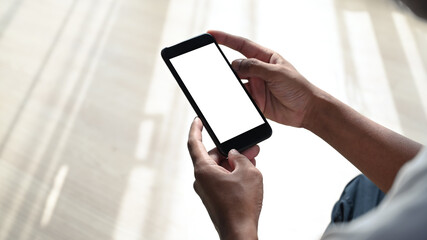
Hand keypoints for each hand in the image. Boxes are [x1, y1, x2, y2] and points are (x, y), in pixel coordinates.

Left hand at [188, 118, 262, 239]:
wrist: (240, 232)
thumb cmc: (242, 205)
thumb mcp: (248, 172)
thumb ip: (241, 157)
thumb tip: (235, 155)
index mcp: (203, 169)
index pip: (194, 142)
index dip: (196, 128)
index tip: (198, 119)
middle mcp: (201, 179)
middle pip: (212, 156)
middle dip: (230, 148)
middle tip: (247, 144)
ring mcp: (207, 189)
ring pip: (219, 168)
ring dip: (234, 162)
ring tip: (252, 158)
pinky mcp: (214, 197)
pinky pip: (221, 178)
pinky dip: (232, 173)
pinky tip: (247, 172)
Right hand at [208, 30, 317, 127]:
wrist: (307, 111)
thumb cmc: (298, 87)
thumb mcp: (277, 73)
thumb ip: (255, 67)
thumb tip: (235, 65)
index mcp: (265, 58)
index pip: (242, 45)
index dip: (226, 38)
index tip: (211, 34)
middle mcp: (258, 70)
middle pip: (236, 66)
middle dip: (227, 68)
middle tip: (216, 70)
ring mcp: (256, 86)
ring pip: (236, 83)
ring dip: (231, 86)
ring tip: (228, 88)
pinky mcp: (255, 101)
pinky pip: (240, 99)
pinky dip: (235, 99)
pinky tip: (233, 100)